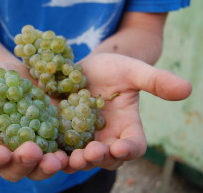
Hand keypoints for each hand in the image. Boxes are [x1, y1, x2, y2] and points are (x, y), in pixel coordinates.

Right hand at [0, 61, 67, 181]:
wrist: (18, 73)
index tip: (0, 153)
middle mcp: (11, 151)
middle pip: (14, 169)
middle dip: (23, 164)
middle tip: (33, 152)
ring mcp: (35, 146)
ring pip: (40, 167)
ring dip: (49, 166)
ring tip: (58, 158)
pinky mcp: (55, 138)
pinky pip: (63, 152)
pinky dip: (70, 154)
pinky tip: (79, 148)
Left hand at [64, 53, 191, 171]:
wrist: (86, 69)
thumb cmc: (113, 68)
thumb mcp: (132, 70)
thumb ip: (155, 80)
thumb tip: (187, 89)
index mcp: (127, 128)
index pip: (134, 145)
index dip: (130, 149)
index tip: (121, 147)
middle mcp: (106, 139)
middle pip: (105, 157)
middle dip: (98, 158)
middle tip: (89, 153)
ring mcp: (82, 139)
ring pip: (80, 158)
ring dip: (74, 161)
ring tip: (66, 158)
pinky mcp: (61, 134)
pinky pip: (58, 147)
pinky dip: (53, 152)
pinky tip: (43, 149)